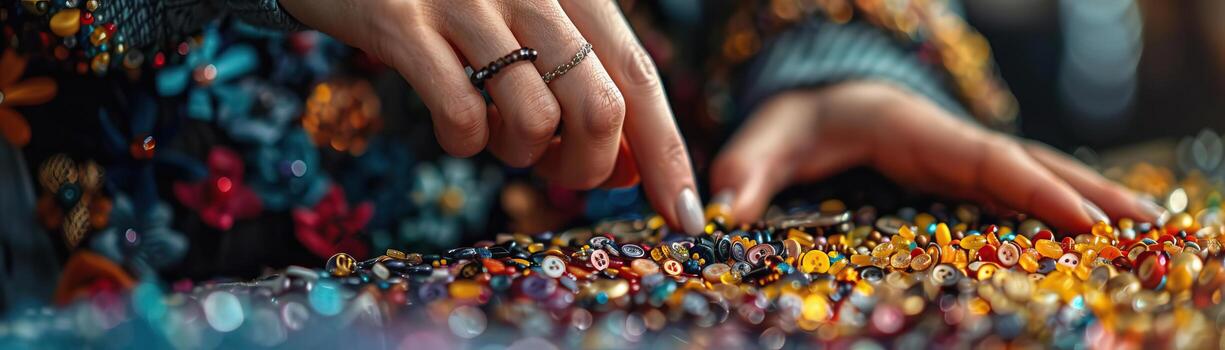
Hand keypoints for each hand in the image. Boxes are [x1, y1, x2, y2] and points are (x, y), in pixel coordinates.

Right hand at [279, 0, 704, 232]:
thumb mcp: (531, 27)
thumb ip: (585, 87)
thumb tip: (630, 170)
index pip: (640, 76)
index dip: (668, 152)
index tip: (685, 215)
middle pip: (599, 108)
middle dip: (590, 167)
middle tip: (560, 172)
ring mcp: (465, 2)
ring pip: (534, 120)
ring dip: (520, 154)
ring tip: (495, 131)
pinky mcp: (402, 22)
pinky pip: (460, 116)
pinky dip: (463, 142)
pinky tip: (453, 125)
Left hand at [710, 82, 1163, 231]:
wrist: (816, 90)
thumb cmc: (798, 114)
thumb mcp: (767, 135)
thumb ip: (746, 168)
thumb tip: (723, 211)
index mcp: (912, 129)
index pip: (981, 158)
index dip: (1032, 187)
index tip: (1083, 218)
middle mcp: (948, 141)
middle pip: (1028, 163)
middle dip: (1086, 192)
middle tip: (1149, 228)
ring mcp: (960, 157)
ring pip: (1033, 174)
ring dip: (1087, 200)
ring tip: (1148, 234)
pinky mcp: (961, 176)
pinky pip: (1017, 190)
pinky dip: (1058, 209)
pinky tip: (1091, 238)